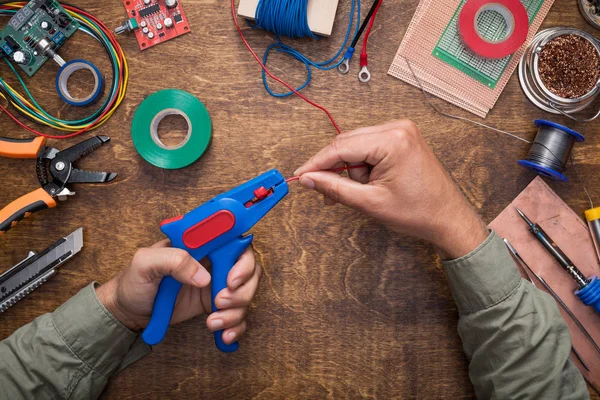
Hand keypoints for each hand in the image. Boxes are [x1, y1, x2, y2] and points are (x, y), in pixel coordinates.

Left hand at [96, 240, 260, 344]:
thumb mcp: (145, 263)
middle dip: (242, 289)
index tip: (232, 279)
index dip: (242, 260)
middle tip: (220, 302)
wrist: (129, 312)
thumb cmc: (134, 281)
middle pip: (249, 269)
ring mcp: (216, 284)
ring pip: (246, 294)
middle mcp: (213, 262)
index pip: (235, 241)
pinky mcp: (215, 305)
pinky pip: (238, 315)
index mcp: (201, 245)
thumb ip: (172, 260)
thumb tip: (203, 276)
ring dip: (236, 311)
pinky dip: (236, 326)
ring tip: (213, 322)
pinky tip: (223, 335)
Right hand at [294, 120, 487, 258]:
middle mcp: (398, 128)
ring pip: (357, 145)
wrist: (448, 218)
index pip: (341, 147)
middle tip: (325, 191)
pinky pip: (371, 145)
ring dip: (351, 168)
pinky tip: (368, 183)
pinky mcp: (403, 137)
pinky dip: (363, 164)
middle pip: (348, 142)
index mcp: (392, 141)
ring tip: (362, 192)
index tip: (300, 175)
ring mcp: (402, 130)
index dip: (317, 162)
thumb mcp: (370, 203)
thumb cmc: (418, 212)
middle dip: (335, 167)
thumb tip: (309, 179)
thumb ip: (335, 187)